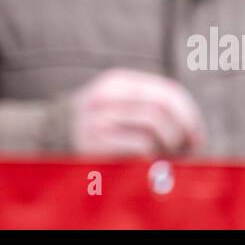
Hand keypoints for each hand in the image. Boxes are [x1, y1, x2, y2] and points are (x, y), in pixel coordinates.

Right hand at [68, 68, 205, 155]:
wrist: (48, 137)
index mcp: (116, 83)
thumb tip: (192, 130)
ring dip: (168, 146)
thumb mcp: (117, 105)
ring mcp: (97, 120)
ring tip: (163, 156)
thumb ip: (149, 106)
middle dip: (183, 131)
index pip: (167, 92)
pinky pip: (140, 148)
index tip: (196, 136)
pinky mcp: (94, 144)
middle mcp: (106, 97)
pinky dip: (151, 157)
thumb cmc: (96, 125)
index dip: (190, 114)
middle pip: (163, 109)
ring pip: (154, 127)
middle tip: (185, 149)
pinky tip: (145, 162)